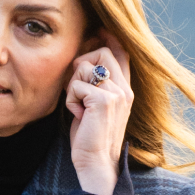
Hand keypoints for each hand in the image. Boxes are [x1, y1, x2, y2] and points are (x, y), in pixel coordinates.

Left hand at [66, 29, 133, 194]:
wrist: (96, 161)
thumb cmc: (89, 137)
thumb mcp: (94, 107)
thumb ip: (94, 86)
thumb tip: (82, 61)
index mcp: (125, 88)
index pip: (121, 53)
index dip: (108, 39)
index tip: (97, 33)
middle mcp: (124, 88)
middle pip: (101, 52)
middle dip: (79, 65)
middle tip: (74, 88)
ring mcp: (116, 93)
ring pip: (85, 67)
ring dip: (72, 86)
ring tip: (77, 106)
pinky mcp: (103, 100)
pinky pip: (76, 85)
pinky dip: (69, 100)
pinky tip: (77, 115)